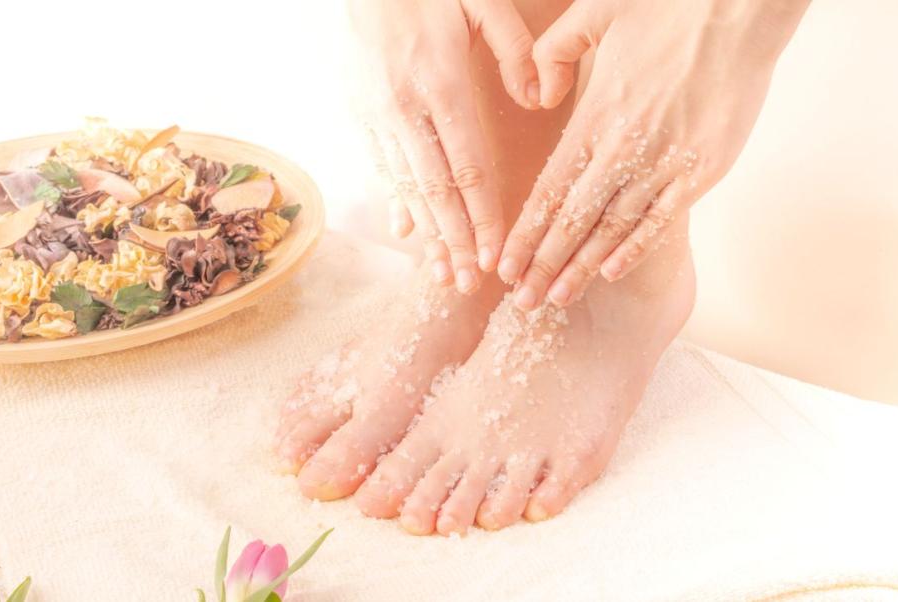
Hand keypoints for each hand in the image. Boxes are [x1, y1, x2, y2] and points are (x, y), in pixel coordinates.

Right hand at [351, 0, 539, 292]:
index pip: (468, 167)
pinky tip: (410, 235)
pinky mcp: (359, 113)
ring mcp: (377, 114)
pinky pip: (381, 170)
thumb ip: (515, 50)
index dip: (483, 218)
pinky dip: (398, 205)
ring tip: (444, 274)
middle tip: (470, 284)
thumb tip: (538, 100)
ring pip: (406, 187)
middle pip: (435, 191)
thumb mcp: (481, 0)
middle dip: (455, 243)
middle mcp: (405, 108)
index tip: (497, 255)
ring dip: (427, 236)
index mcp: (441, 83)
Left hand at [497, 0, 808, 308]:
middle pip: (574, 221)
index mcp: (595, 116)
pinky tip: (611, 272)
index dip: (525, 233)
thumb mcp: (595, 11)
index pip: (549, 189)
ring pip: (614, 228)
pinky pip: (662, 219)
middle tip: (520, 301)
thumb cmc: (669, 6)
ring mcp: (666, 163)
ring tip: (556, 298)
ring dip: (582, 267)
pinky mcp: (703, 169)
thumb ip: (554, 52)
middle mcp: (625, 147)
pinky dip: (635, 248)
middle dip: (543, 265)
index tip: (504, 266)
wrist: (742, 7)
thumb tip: (538, 97)